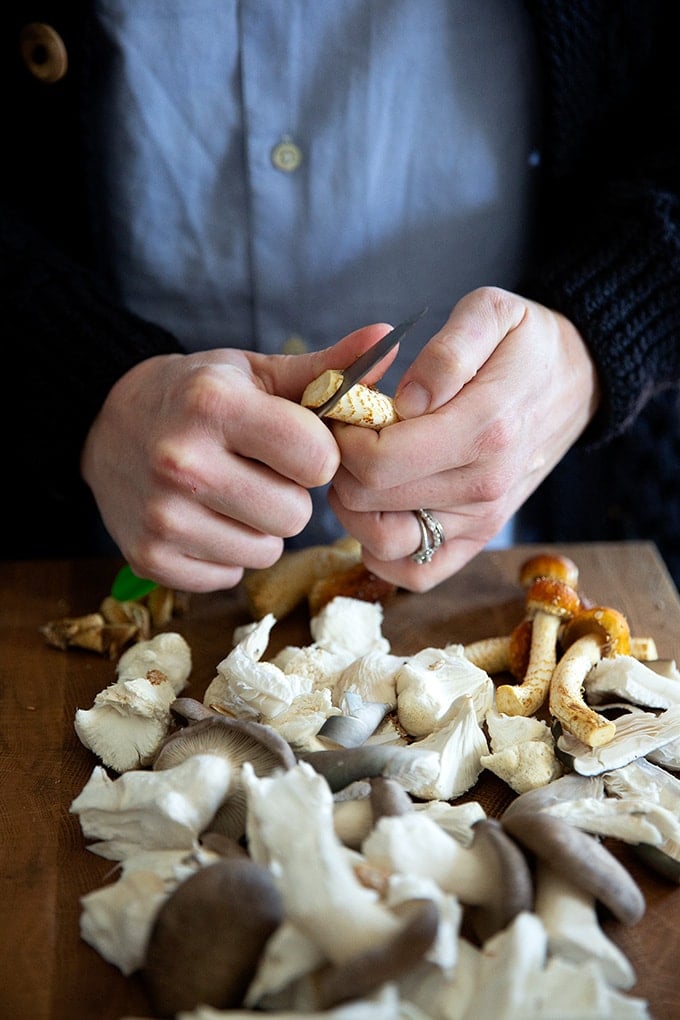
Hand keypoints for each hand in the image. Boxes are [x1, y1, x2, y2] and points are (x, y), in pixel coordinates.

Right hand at [81, 324, 392, 591]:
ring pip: (267, 551)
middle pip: (295, 515)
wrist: (107, 425)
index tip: (295, 445)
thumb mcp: (256, 372)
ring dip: (261, 528)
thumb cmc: (196, 395)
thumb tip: (389, 337)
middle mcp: (183, 462)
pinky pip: (230, 574)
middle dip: (289, 495)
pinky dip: (227, 552)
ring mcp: (162, 516)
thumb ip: (325, 366)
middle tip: (259, 472)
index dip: (317, 455)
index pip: (318, 460)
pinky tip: (206, 518)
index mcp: (214, 405)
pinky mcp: (149, 557)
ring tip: (233, 494)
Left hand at [328, 287, 599, 590]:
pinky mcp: (478, 540)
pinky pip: (415, 574)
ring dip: (352, 509)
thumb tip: (405, 402)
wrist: (576, 382)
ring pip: (382, 543)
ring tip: (360, 468)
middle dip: (339, 465)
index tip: (344, 409)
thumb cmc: (525, 344)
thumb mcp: (492, 312)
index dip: (340, 436)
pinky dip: (382, 552)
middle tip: (347, 434)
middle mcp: (484, 485)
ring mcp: (482, 520)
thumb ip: (447, 352)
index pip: (377, 460)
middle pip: (368, 501)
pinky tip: (380, 509)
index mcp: (484, 428)